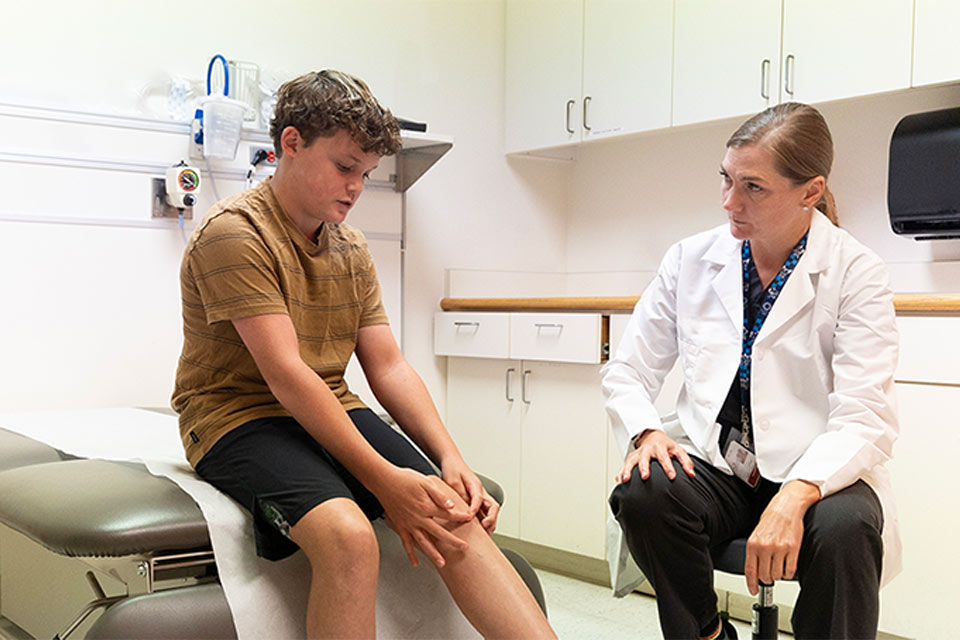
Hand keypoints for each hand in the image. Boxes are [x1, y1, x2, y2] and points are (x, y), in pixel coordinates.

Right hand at [374, 467, 473, 567]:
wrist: (384, 481)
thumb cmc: (405, 479)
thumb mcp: (425, 482)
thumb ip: (439, 495)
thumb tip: (452, 506)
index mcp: (426, 506)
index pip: (448, 515)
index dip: (460, 517)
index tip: (469, 519)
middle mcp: (418, 518)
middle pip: (439, 533)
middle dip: (453, 541)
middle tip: (465, 548)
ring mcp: (408, 525)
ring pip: (423, 543)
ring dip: (433, 554)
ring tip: (442, 564)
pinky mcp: (399, 527)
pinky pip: (406, 544)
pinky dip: (410, 554)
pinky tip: (415, 563)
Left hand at [441, 457, 498, 533]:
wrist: (452, 462)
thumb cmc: (452, 469)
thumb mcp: (452, 481)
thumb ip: (460, 494)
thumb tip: (465, 509)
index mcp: (475, 485)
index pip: (479, 497)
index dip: (475, 508)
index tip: (470, 516)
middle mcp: (481, 492)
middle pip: (493, 506)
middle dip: (491, 518)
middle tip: (485, 527)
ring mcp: (480, 497)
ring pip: (490, 511)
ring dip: (490, 522)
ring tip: (485, 535)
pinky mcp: (476, 502)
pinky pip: (484, 513)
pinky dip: (483, 522)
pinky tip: (478, 532)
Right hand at [617, 429, 694, 482]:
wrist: (653, 437)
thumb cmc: (666, 446)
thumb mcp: (678, 450)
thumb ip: (686, 462)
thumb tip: (691, 474)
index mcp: (659, 447)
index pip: (664, 457)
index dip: (668, 467)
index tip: (672, 477)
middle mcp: (647, 450)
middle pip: (644, 458)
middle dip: (644, 467)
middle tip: (645, 477)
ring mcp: (637, 454)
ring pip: (630, 461)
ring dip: (627, 470)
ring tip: (625, 480)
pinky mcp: (631, 458)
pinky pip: (624, 465)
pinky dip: (620, 473)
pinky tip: (619, 482)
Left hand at [744, 480, 819, 594]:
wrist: (787, 507)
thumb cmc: (771, 519)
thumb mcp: (756, 534)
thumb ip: (755, 551)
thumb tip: (755, 569)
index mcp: (753, 544)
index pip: (750, 570)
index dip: (751, 584)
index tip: (753, 590)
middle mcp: (765, 547)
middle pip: (764, 576)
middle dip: (767, 579)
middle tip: (769, 575)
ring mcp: (780, 549)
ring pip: (777, 575)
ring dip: (778, 575)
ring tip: (779, 568)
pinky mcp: (793, 549)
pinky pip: (790, 570)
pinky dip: (789, 573)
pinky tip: (787, 567)